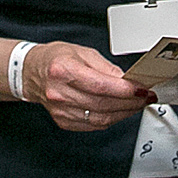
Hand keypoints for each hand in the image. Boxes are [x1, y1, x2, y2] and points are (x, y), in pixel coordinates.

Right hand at [22, 41, 153, 131]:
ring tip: (136, 104)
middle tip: (144, 97)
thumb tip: (127, 80)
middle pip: (102, 104)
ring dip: (123, 113)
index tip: (141, 89)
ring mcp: (60, 110)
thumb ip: (106, 67)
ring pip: (100, 118)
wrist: (33, 72)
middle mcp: (59, 92)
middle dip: (129, 102)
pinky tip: (119, 111)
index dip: (125, 90)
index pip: (100, 85)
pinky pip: (93, 125)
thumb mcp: (83, 53)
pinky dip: (110, 119)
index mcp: (63, 70)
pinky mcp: (63, 121)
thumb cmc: (56, 59)